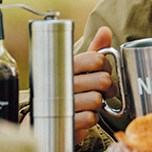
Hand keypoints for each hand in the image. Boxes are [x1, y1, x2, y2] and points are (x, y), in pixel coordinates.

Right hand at [72, 26, 118, 144]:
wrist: (43, 121)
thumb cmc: (67, 90)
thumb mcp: (79, 68)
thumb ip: (94, 51)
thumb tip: (105, 30)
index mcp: (66, 65)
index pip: (98, 59)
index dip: (107, 67)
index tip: (102, 71)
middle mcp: (61, 81)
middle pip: (103, 80)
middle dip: (108, 89)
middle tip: (102, 91)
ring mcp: (62, 102)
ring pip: (97, 100)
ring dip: (98, 105)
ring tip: (88, 104)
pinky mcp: (65, 121)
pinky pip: (91, 118)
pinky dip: (91, 119)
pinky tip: (82, 116)